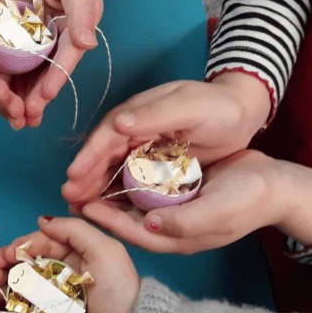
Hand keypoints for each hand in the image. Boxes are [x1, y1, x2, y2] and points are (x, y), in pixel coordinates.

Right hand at [0, 216, 136, 312]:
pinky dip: (11, 300)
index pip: (44, 243)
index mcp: (79, 255)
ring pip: (23, 282)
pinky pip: (25, 306)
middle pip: (29, 262)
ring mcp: (56, 298)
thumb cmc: (121, 295)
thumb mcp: (106, 252)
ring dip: (6, 279)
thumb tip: (42, 221)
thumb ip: (75, 230)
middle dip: (8, 260)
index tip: (7, 252)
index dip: (23, 245)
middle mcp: (65, 274)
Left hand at [1, 0, 101, 127]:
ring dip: (21, 93)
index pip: (66, 60)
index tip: (41, 100)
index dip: (54, 81)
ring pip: (30, 70)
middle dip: (37, 97)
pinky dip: (6, 74)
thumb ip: (81, 10)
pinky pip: (13, 57)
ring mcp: (40, 34)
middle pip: (48, 72)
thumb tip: (87, 44)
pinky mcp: (20, 30)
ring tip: (12, 116)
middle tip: (25, 120)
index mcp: (78, 26)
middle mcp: (61, 34)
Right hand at [62, 73, 271, 205]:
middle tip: (68, 198)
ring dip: (94, 186)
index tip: (73, 176)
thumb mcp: (189, 107)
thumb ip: (154, 115)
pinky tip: (105, 206)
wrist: (243, 112)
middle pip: (104, 154)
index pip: (107, 135)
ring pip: (112, 168)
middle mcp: (135, 129)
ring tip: (77, 206)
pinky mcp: (154, 161)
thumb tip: (118, 123)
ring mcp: (143, 146)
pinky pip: (128, 177)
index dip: (89, 156)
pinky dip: (114, 190)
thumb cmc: (219, 106)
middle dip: (84, 176)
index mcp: (139, 112)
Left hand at [78, 149, 311, 254]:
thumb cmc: (249, 200)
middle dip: (98, 207)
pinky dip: (127, 179)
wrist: (276, 186)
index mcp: (175, 237)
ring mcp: (172, 211)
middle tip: (71, 193)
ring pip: (131, 204)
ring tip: (84, 180)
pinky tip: (112, 165)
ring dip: (108, 192)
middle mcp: (168, 227)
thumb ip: (185, 221)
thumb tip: (150, 223)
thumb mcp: (218, 212)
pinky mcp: (177, 194)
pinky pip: (145, 189)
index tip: (83, 205)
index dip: (105, 219)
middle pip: (124, 219)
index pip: (131, 231)